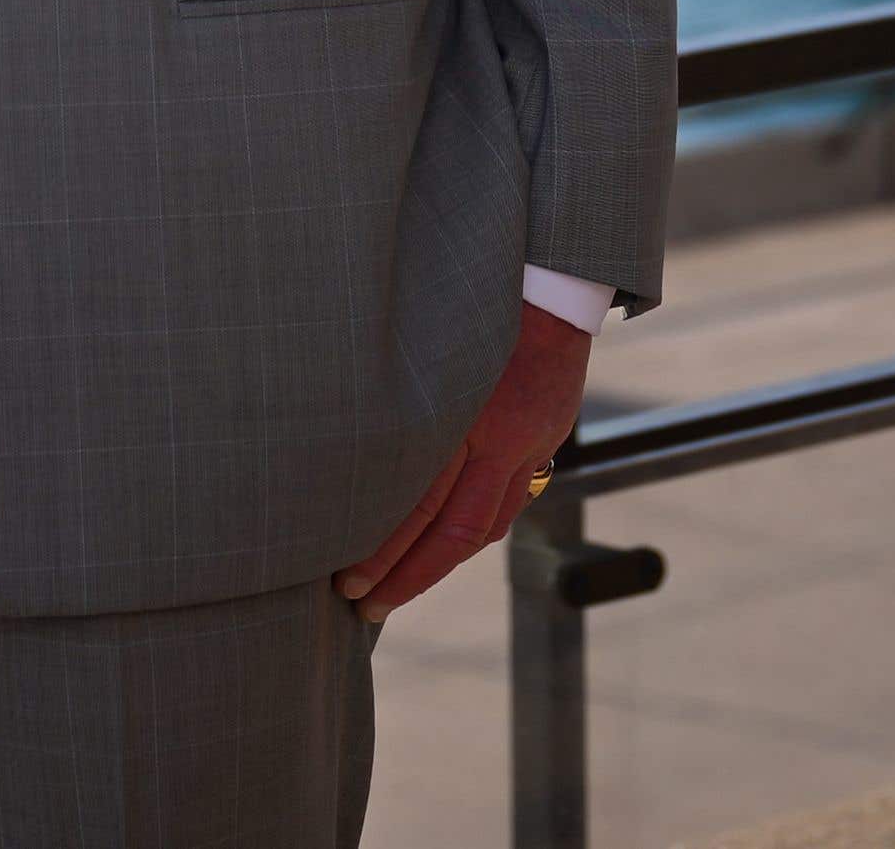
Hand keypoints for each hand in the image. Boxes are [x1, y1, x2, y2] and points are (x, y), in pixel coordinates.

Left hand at [335, 305, 593, 617]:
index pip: (420, 501)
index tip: (346, 578)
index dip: (383, 547)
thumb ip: (400, 398)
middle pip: (453, 530)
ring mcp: (528, 447)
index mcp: (465, 412)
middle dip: (406, 575)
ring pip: (485, 527)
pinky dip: (473, 534)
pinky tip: (444, 550)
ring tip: (396, 589)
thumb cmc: (473, 307)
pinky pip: (507, 506)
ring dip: (440, 565)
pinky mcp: (544, 447)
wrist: (551, 290)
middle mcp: (501, 439)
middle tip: (362, 603)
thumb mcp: (428, 344)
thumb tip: (343, 451)